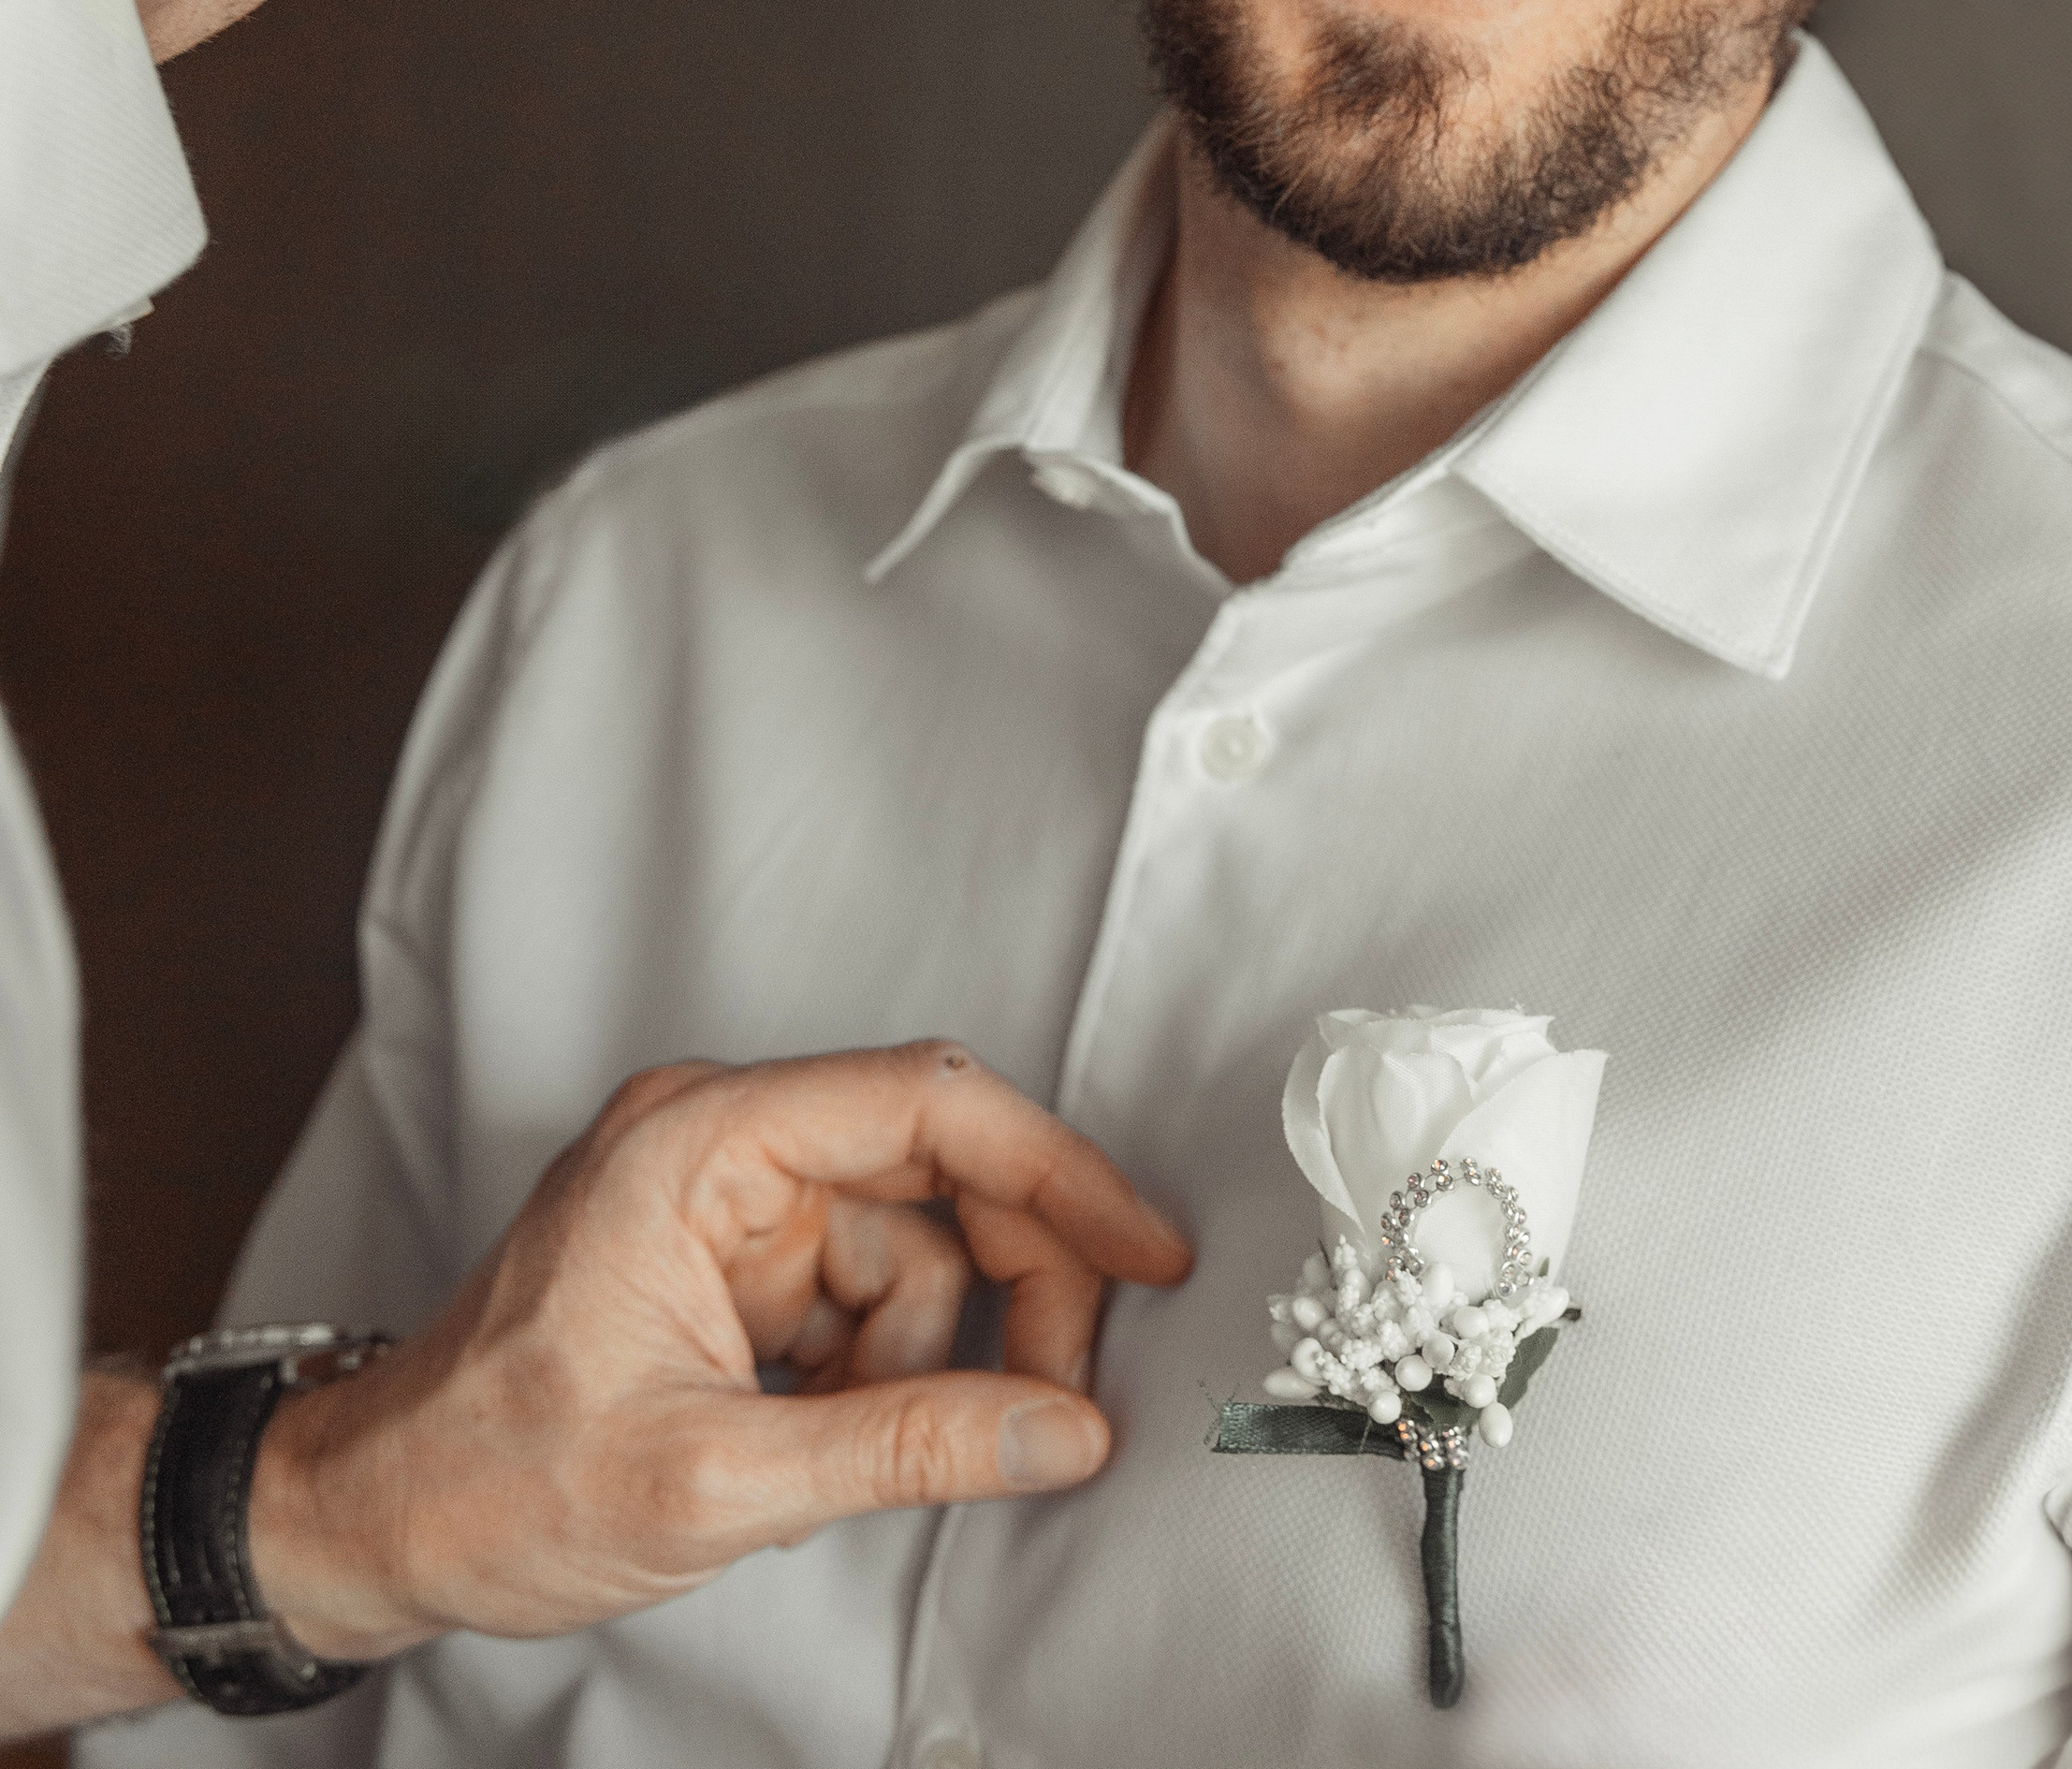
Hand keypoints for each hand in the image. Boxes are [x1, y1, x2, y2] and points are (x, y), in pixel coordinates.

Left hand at [249, 1041, 1191, 1659]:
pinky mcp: (732, 1265)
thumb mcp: (713, 1478)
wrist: (367, 1524)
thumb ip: (903, 1448)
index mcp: (703, 1139)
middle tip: (1057, 1398)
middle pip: (939, 1176)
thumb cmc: (488, 1477)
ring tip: (850, 1457)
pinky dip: (876, 1379)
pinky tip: (818, 1443)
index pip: (929, 1105)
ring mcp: (728, 1203)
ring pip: (915, 1253)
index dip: (1057, 1172)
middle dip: (1011, 1290)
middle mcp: (723, 1142)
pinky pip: (866, 1299)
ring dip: (923, 1362)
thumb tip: (1061, 1428)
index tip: (1146, 1247)